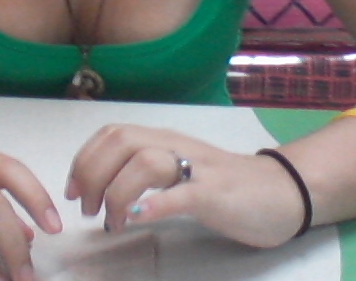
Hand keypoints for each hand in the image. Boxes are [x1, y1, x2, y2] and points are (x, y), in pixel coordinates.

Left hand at [66, 125, 305, 247]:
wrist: (283, 192)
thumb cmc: (227, 187)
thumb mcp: (179, 170)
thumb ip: (146, 171)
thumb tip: (101, 187)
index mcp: (164, 140)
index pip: (112, 133)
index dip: (84, 158)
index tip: (72, 190)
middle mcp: (176, 146)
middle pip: (121, 142)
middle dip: (92, 174)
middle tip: (87, 208)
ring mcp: (197, 168)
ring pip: (145, 163)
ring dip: (117, 193)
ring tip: (113, 221)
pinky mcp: (216, 194)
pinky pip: (181, 193)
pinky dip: (155, 203)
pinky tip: (139, 217)